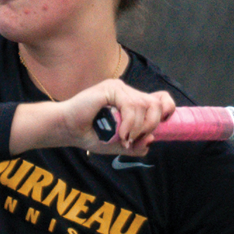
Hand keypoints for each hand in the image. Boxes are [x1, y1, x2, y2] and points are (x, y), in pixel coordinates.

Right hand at [57, 78, 175, 155]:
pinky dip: (129, 123)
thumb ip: (134, 145)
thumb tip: (150, 141)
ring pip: (145, 106)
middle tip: (134, 139)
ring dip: (137, 127)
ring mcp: (119, 88)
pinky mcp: (110, 88)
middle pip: (156, 103)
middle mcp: (127, 92)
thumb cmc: (88, 135)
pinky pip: (131, 106)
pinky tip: (120, 133)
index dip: (167, 109)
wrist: (66, 129)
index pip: (160, 98)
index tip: (161, 125)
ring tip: (123, 138)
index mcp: (131, 101)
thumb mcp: (116, 144)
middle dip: (151, 125)